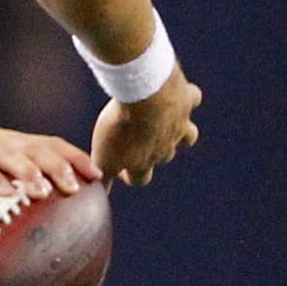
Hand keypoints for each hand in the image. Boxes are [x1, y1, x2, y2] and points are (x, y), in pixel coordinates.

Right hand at [0, 124, 97, 207]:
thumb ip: (8, 190)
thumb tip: (39, 218)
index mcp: (6, 142)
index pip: (47, 144)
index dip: (74, 157)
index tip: (97, 176)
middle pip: (35, 147)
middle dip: (60, 164)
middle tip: (79, 186)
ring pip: (10, 154)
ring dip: (31, 172)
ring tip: (48, 191)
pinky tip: (9, 195)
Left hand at [91, 65, 200, 186]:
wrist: (146, 96)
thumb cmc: (121, 126)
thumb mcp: (105, 156)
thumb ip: (103, 176)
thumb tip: (94, 193)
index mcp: (143, 161)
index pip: (140, 178)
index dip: (132, 176)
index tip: (122, 172)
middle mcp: (165, 146)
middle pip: (164, 156)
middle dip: (154, 153)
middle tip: (140, 142)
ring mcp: (180, 123)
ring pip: (186, 133)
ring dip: (179, 131)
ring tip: (168, 124)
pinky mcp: (186, 100)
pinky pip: (192, 99)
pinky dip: (188, 97)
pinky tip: (181, 92)